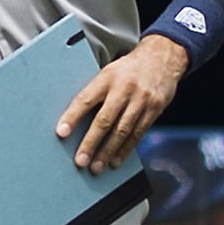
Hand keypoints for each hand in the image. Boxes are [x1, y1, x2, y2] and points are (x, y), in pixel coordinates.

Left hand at [56, 33, 189, 170]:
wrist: (162, 58)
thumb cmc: (128, 68)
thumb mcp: (108, 72)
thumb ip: (96, 92)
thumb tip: (75, 118)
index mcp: (107, 77)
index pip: (86, 99)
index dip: (72, 117)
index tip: (61, 132)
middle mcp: (124, 89)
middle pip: (104, 120)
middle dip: (91, 143)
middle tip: (80, 160)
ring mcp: (141, 100)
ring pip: (122, 131)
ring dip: (108, 152)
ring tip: (96, 166)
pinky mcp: (154, 110)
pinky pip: (138, 133)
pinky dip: (126, 149)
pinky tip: (116, 160)